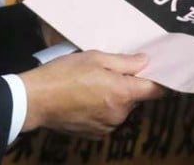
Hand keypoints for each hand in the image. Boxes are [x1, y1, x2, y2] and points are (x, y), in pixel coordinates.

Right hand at [20, 50, 163, 138]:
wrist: (34, 100)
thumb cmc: (65, 73)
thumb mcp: (96, 58)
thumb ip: (125, 62)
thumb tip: (146, 61)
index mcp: (123, 93)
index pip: (155, 90)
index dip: (159, 80)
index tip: (158, 71)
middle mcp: (119, 114)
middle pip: (135, 98)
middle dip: (128, 86)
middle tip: (110, 72)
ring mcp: (107, 127)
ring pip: (121, 109)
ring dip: (114, 98)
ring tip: (93, 85)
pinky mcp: (94, 134)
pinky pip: (107, 119)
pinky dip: (102, 109)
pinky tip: (85, 99)